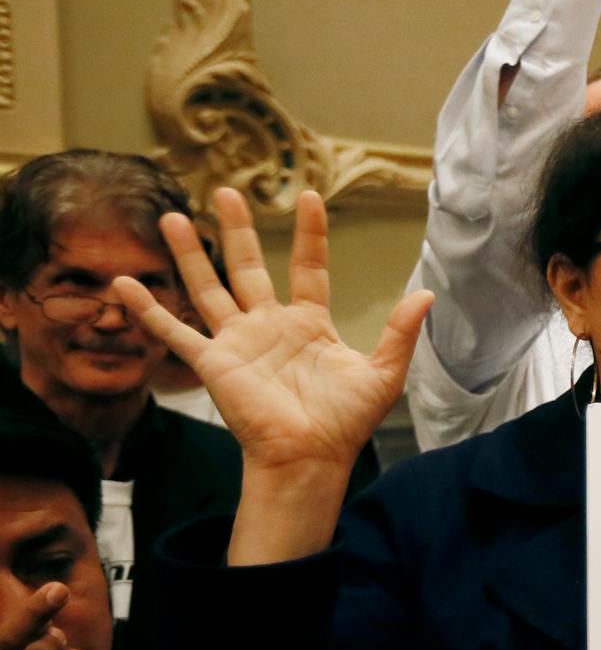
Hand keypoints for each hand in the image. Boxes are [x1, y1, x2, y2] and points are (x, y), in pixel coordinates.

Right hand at [116, 190, 431, 480]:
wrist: (310, 458)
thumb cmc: (345, 422)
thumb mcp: (382, 373)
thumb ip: (400, 332)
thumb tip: (427, 294)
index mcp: (309, 324)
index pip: (307, 268)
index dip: (309, 235)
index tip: (310, 197)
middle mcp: (269, 326)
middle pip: (247, 267)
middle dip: (237, 230)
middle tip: (228, 191)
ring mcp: (237, 342)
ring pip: (207, 288)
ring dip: (189, 254)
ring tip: (173, 217)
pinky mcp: (213, 363)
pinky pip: (174, 332)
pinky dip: (149, 309)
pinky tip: (124, 283)